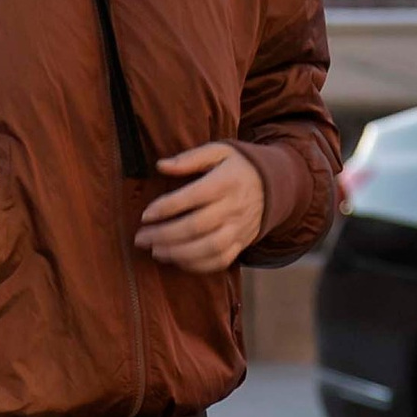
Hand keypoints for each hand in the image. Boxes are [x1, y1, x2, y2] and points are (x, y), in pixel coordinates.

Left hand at [134, 139, 267, 275]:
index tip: (145, 215)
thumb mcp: (219, 151)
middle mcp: (233, 208)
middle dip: (164, 235)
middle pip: (196, 227)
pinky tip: (177, 260)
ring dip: (178, 254)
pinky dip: (197, 265)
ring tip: (155, 252)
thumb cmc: (238, 166)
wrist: (275, 185)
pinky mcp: (241, 243)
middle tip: (141, 238)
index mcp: (225, 182)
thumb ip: (190, 158)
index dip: (166, 208)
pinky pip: (220, 261)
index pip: (192, 198)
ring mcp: (239, 229)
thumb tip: (161, 165)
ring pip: (208, 248)